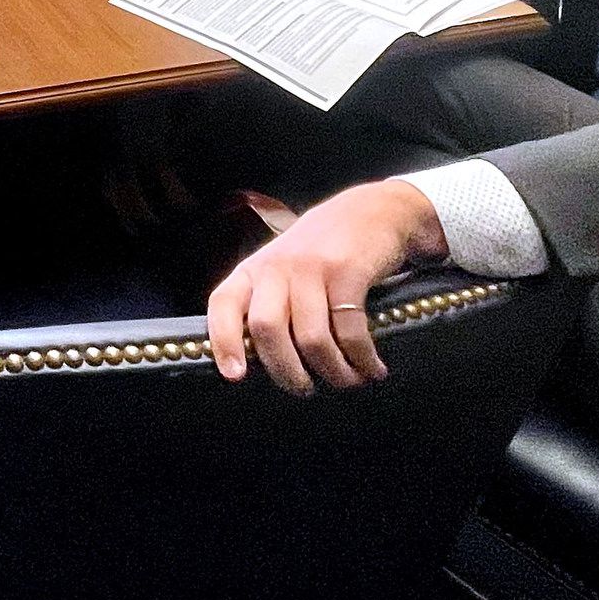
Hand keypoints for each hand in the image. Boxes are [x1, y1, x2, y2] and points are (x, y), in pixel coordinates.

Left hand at [204, 179, 447, 394]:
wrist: (376, 210)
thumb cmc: (323, 249)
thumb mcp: (284, 266)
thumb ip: (269, 303)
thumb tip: (259, 362)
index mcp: (254, 269)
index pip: (222, 304)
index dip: (224, 342)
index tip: (235, 376)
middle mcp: (277, 266)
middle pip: (267, 329)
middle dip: (287, 372)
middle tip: (304, 389)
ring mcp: (312, 267)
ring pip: (311, 339)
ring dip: (333, 372)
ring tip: (349, 380)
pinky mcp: (348, 272)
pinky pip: (350, 331)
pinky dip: (363, 359)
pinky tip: (373, 368)